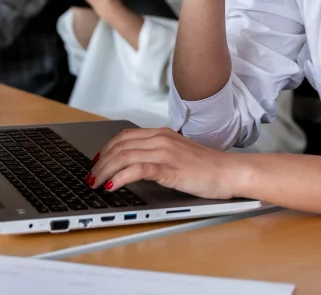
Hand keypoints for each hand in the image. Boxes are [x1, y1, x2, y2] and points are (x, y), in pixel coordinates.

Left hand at [86, 127, 238, 199]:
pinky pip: (138, 169)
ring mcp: (165, 152)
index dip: (106, 148)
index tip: (97, 161)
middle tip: (91, 177)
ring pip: (124, 157)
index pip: (125, 136)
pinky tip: (113, 186)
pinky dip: (121, 177)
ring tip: (96, 183)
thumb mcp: (179, 155)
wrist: (229, 172)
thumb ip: (159, 155)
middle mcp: (161, 139)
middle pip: (120, 146)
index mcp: (162, 134)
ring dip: (105, 171)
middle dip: (100, 163)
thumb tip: (137, 165)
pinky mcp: (169, 168)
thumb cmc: (208, 168)